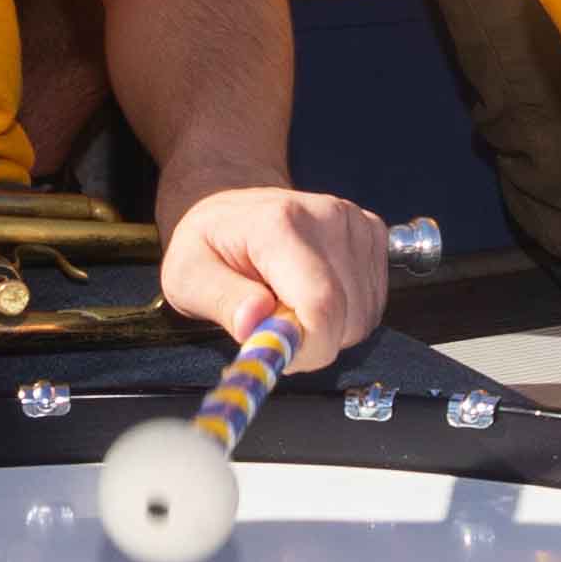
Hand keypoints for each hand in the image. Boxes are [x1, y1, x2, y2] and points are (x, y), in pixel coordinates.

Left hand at [157, 183, 392, 360]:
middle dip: (311, 341)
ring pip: (362, 317)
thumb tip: (254, 322)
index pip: (321, 305)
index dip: (306, 348)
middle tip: (272, 323)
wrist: (233, 209)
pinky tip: (311, 294)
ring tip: (288, 304)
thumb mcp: (188, 275)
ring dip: (328, 329)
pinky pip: (372, 304)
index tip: (276, 352)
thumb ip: (220, 300)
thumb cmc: (209, 244)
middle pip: (346, 318)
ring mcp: (355, 222)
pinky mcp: (372, 233)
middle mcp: (327, 216)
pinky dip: (345, 314)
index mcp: (279, 223)